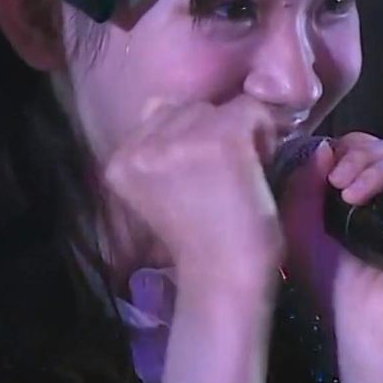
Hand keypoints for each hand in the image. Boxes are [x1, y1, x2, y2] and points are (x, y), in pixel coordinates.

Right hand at [104, 95, 283, 282]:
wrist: (222, 276)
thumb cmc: (198, 242)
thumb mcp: (156, 193)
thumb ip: (156, 152)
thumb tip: (172, 106)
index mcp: (118, 161)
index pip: (157, 114)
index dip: (190, 137)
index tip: (205, 172)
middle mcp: (140, 144)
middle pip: (187, 109)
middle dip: (212, 131)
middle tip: (227, 172)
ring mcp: (178, 139)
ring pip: (217, 108)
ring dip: (238, 131)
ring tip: (242, 170)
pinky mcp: (219, 139)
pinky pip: (250, 110)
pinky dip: (264, 133)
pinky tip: (260, 167)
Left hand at [281, 131, 382, 382]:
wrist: (365, 323)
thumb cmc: (331, 281)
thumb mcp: (300, 228)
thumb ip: (300, 187)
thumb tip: (322, 146)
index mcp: (358, 191)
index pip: (356, 146)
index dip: (340, 147)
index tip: (318, 165)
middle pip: (380, 144)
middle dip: (355, 152)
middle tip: (335, 180)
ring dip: (371, 163)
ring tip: (346, 189)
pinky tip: (361, 191)